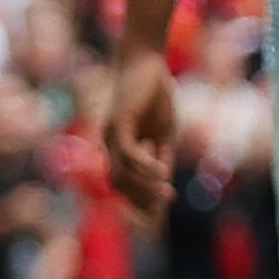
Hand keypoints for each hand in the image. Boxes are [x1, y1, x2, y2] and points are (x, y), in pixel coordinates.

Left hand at [102, 43, 176, 217]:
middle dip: (140, 200)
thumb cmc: (154, 93)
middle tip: (163, 209)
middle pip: (119, 184)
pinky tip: (161, 172)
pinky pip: (127, 153)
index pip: (125, 183)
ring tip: (167, 193)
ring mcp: (111, 136)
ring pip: (120, 173)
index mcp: (120, 148)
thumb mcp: (162, 130)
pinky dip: (143, 166)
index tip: (156, 217)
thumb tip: (161, 181)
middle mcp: (110, 145)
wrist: (145, 61)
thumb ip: (160, 153)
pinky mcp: (118, 124)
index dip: (139, 201)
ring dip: (143, 187)